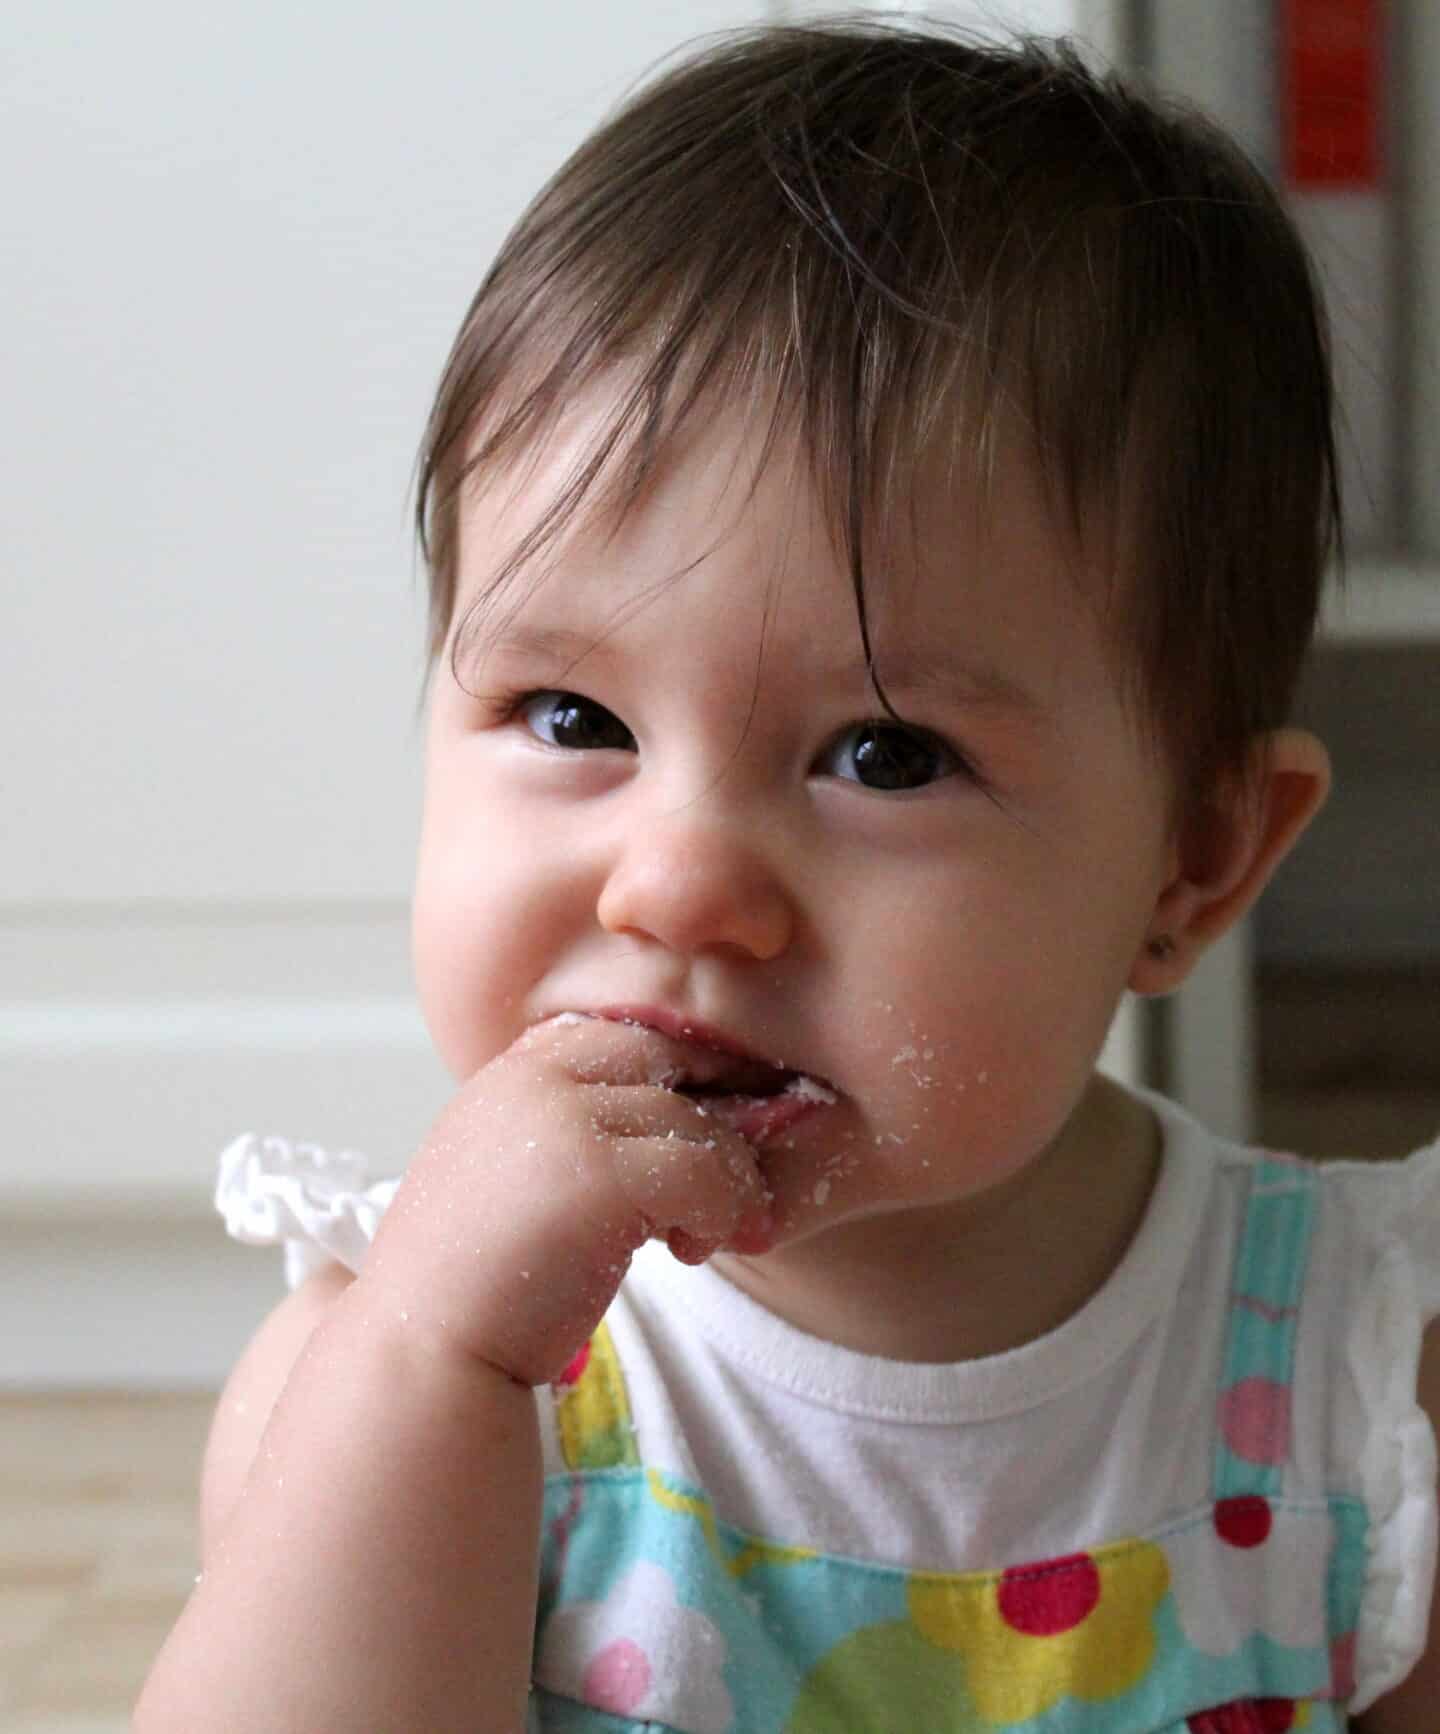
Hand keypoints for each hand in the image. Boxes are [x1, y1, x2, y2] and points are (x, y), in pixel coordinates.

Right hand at [357, 1015, 772, 1384]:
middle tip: (719, 1186)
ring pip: (697, 1122)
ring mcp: (566, 1121)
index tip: (697, 1138)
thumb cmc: (475, 1284)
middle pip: (669, 1058)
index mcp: (511, 1075)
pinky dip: (720, 1213)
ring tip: (696, 1236)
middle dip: (711, 1118)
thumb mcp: (511, 1175)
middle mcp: (535, 1080)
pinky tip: (690, 1251)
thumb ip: (568, 1133)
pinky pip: (705, 1173)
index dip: (675, 1079)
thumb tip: (674, 1118)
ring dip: (721, 1181)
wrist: (424, 1355)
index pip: (622, 1037)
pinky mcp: (600, 1176)